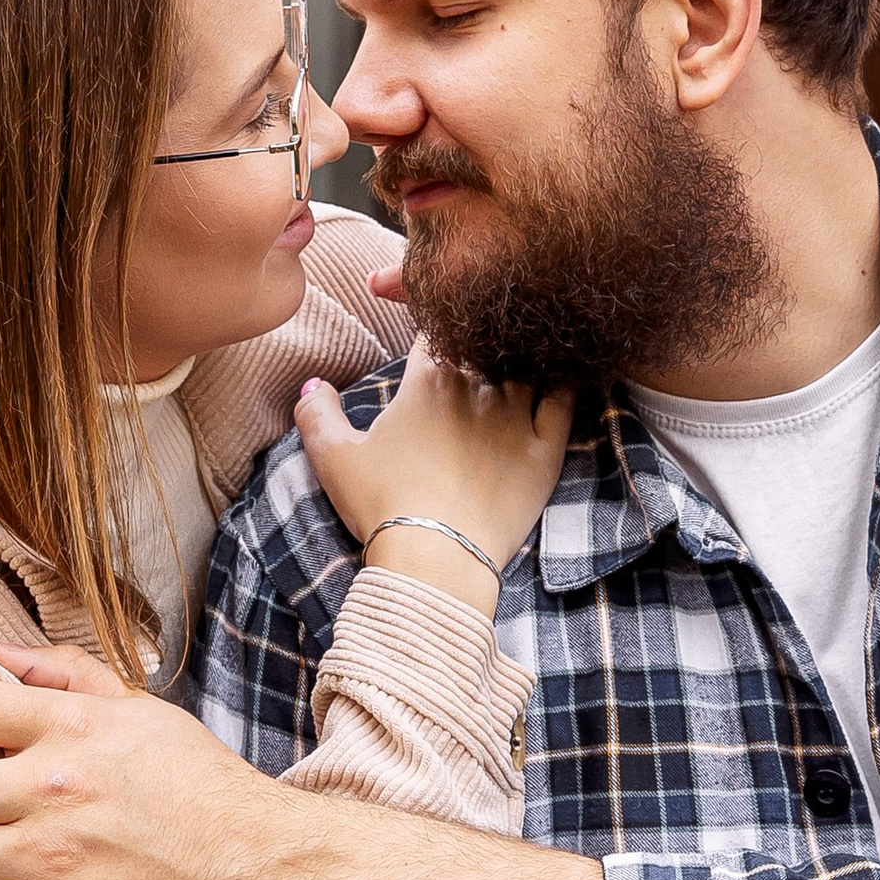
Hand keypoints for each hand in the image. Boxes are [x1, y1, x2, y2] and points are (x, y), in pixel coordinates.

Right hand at [296, 345, 570, 610]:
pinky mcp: (544, 448)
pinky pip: (565, 398)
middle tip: (475, 353)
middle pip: (483, 339)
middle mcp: (475, 385)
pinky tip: (564, 375)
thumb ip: (317, 413)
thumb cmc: (380, 505)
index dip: (432, 320)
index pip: (434, 326)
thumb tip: (314, 385)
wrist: (434, 558)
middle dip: (478, 337)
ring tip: (520, 358)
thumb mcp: (332, 458)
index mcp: (426, 380)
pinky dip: (564, 380)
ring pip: (526, 361)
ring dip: (521, 355)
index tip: (432, 337)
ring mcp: (515, 414)